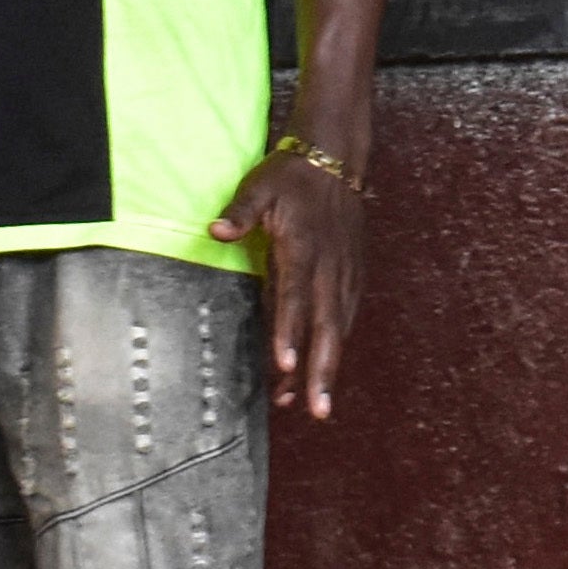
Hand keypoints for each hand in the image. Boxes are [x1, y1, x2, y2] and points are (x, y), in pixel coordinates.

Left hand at [211, 148, 363, 420]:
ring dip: (327, 367)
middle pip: (327, 325)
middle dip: (321, 370)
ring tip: (313, 405)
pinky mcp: (351, 274)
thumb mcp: (259, 186)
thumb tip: (215, 232)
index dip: (290, 332)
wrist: (336, 159)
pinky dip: (336, 346)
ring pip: (339, 328)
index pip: (295, 296)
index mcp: (303, 247)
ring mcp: (344, 272)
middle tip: (314, 409)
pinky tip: (324, 372)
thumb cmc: (291, 176)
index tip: (286, 365)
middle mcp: (328, 266)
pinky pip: (346, 317)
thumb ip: (239, 212)